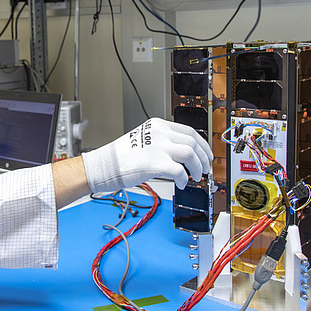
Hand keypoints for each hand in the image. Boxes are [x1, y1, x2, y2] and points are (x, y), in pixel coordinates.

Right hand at [81, 118, 211, 192]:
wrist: (104, 165)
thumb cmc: (121, 156)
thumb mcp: (144, 139)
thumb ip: (163, 142)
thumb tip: (182, 154)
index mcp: (158, 126)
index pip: (189, 131)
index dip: (202, 144)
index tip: (206, 155)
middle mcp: (160, 133)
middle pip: (193, 142)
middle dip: (203, 158)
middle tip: (204, 169)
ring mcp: (158, 147)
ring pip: (190, 154)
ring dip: (197, 168)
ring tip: (195, 177)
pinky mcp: (155, 163)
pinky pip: (180, 171)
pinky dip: (184, 179)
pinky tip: (180, 184)